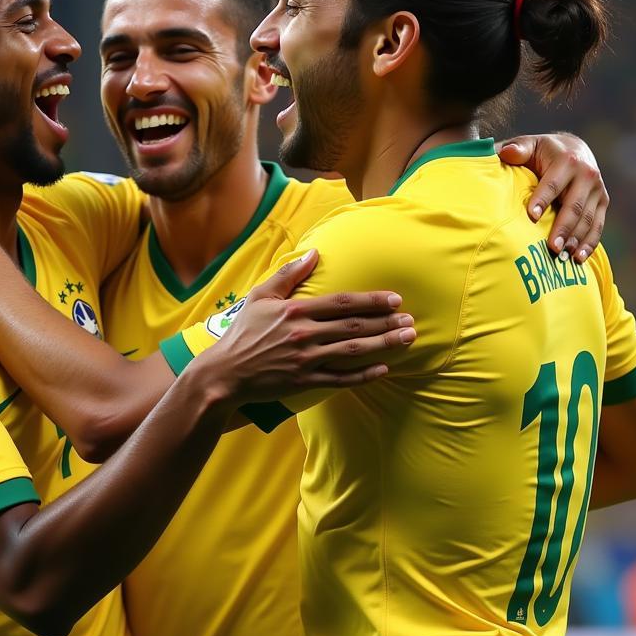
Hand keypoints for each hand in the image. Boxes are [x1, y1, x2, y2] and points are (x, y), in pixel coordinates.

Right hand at [204, 249, 415, 404]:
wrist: (224, 373)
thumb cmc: (242, 332)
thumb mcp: (260, 296)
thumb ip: (289, 274)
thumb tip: (315, 254)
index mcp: (296, 311)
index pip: (343, 303)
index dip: (372, 300)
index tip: (395, 299)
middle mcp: (305, 334)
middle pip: (355, 326)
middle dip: (387, 323)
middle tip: (411, 321)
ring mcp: (306, 360)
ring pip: (354, 351)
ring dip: (384, 345)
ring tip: (407, 339)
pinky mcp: (304, 381)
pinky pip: (340, 379)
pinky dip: (364, 375)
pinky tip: (384, 369)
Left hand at [498, 133, 608, 262]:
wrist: (574, 149)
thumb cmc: (542, 151)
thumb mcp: (530, 145)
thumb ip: (518, 149)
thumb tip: (507, 153)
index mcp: (567, 160)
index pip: (553, 184)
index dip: (542, 200)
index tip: (531, 217)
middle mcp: (586, 174)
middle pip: (574, 205)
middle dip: (562, 227)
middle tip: (552, 247)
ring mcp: (597, 190)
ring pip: (588, 219)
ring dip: (576, 239)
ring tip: (563, 257)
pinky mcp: (602, 202)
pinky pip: (598, 225)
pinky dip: (589, 243)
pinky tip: (579, 258)